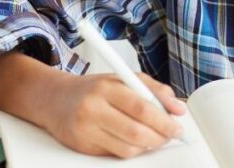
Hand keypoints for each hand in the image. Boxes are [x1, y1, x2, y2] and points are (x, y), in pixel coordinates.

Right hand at [43, 71, 187, 157]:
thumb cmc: (95, 89)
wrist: (55, 99)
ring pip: (128, 147)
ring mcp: (86, 130)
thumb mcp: (125, 78)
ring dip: (148, 145)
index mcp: (107, 87)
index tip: (177, 126)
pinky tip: (135, 140)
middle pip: (136, 131)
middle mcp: (93, 108)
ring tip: (155, 137)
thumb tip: (178, 108)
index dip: (164, 120)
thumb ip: (155, 90)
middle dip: (160, 137)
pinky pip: (116, 154)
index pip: (142, 107)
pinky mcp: (82, 147)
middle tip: (171, 135)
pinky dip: (132, 150)